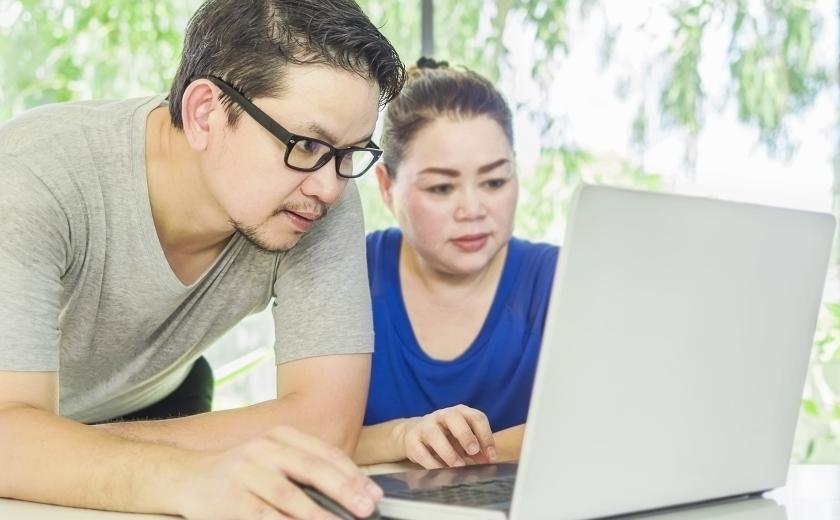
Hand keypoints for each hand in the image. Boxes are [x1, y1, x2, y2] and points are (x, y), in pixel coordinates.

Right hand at [177, 425, 381, 519]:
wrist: (185, 475)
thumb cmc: (238, 471)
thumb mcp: (271, 457)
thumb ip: (302, 468)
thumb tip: (348, 491)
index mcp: (279, 436)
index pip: (324, 453)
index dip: (352, 474)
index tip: (373, 492)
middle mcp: (264, 450)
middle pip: (312, 469)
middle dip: (344, 490)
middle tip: (366, 508)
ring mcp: (245, 474)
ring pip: (290, 496)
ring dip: (319, 514)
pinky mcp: (230, 500)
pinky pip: (264, 516)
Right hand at [400, 405, 495, 468]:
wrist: (415, 434)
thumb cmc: (446, 437)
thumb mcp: (463, 439)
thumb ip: (476, 449)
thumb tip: (488, 460)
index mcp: (459, 412)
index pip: (476, 417)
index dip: (485, 436)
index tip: (491, 456)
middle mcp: (442, 415)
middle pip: (453, 417)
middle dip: (465, 434)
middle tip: (473, 451)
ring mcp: (425, 425)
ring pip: (434, 434)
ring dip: (447, 451)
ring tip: (459, 466)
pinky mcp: (412, 439)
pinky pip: (420, 451)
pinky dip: (432, 462)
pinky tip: (441, 471)